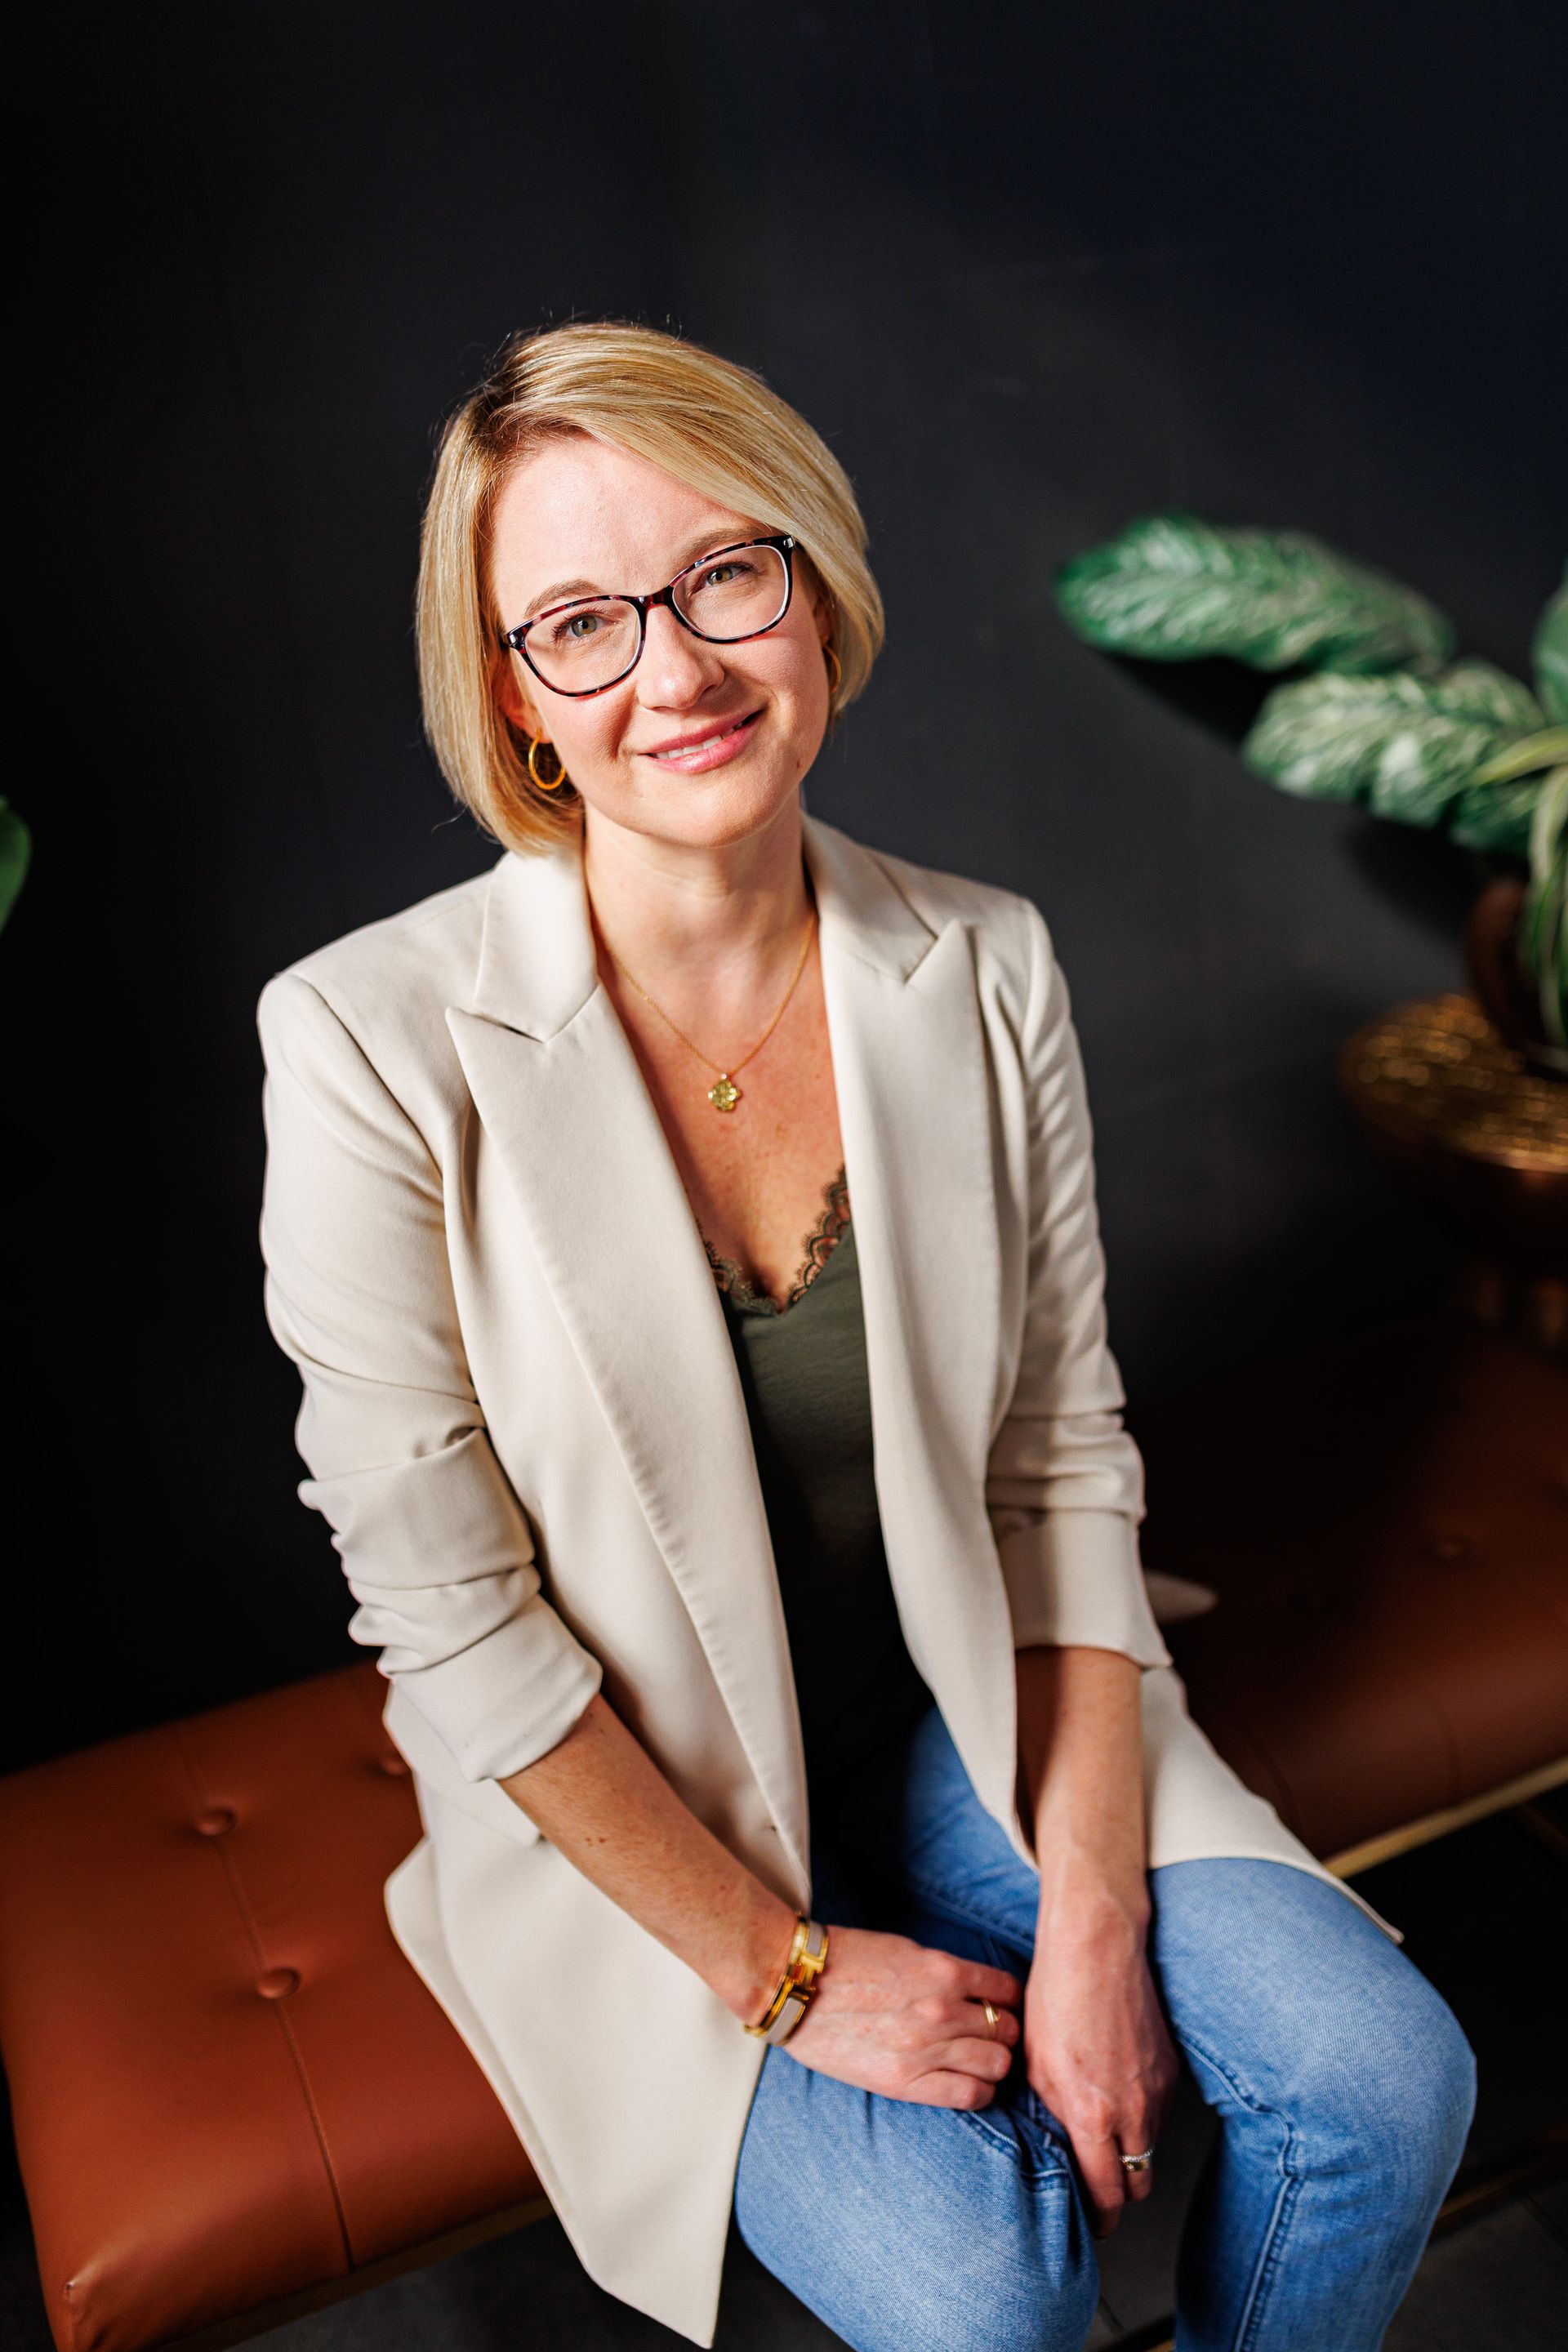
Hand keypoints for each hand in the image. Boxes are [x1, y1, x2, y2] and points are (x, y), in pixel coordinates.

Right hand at [785, 1925, 1021, 2108]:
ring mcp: (924, 2048)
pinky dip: (980, 2092)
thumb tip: (981, 1993)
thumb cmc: (849, 1962)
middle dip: (1005, 2033)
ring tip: (979, 2063)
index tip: (1000, 2008)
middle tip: (990, 2037)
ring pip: (997, 2065)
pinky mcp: (904, 2082)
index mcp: (943, 1970)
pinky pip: (969, 2096)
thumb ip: (947, 1973)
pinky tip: (970, 2085)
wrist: (796, 1987)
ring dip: (994, 2064)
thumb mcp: (907, 1951)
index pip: (1007, 1991)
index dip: (1009, 2001)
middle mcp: (941, 2010)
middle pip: (1007, 2030)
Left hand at [1023, 1880, 1177, 2235]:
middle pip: (1138, 2182)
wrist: (1098, 1948)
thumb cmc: (1057, 1999)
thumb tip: (1061, 2146)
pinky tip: (1118, 2091)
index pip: (1108, 2194)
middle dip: (1119, 2190)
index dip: (1100, 2218)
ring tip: (1102, 2129)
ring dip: (1130, 2150)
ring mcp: (1159, 2091)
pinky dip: (1143, 2115)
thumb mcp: (1037, 2064)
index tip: (1092, 2222)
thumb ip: (1053, 2115)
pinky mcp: (1172, 2070)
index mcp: (1094, 2115)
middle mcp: (1135, 2111)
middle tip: (1096, 2183)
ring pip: (1150, 2146)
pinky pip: (1160, 2112)